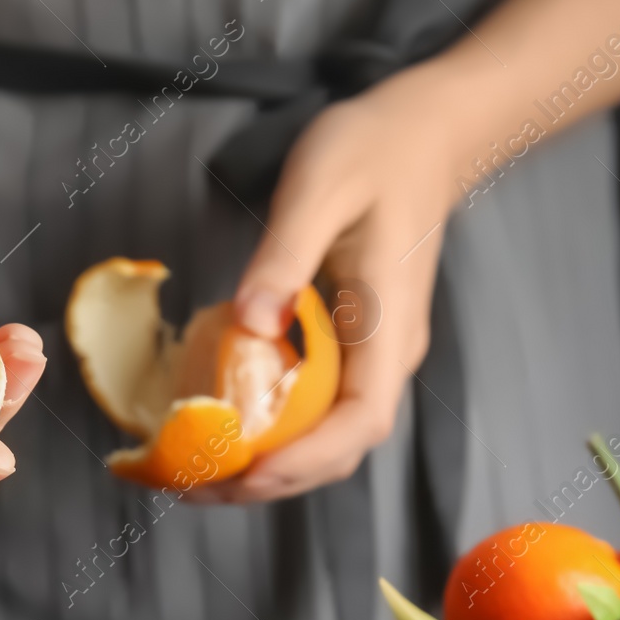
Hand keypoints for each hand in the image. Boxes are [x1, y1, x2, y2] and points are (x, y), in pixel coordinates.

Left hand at [196, 74, 463, 502]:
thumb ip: (285, 256)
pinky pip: (314, 408)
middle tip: (194, 485)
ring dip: (267, 465)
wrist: (424, 134)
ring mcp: (372, 357)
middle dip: (271, 480)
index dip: (306, 459)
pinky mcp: (351, 349)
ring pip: (326, 438)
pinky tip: (222, 426)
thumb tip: (250, 324)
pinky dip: (269, 431)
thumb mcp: (321, 187)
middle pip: (339, 449)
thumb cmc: (375, 151)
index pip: (361, 421)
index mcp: (389, 329)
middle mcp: (387, 357)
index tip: (248, 472)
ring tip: (197, 472)